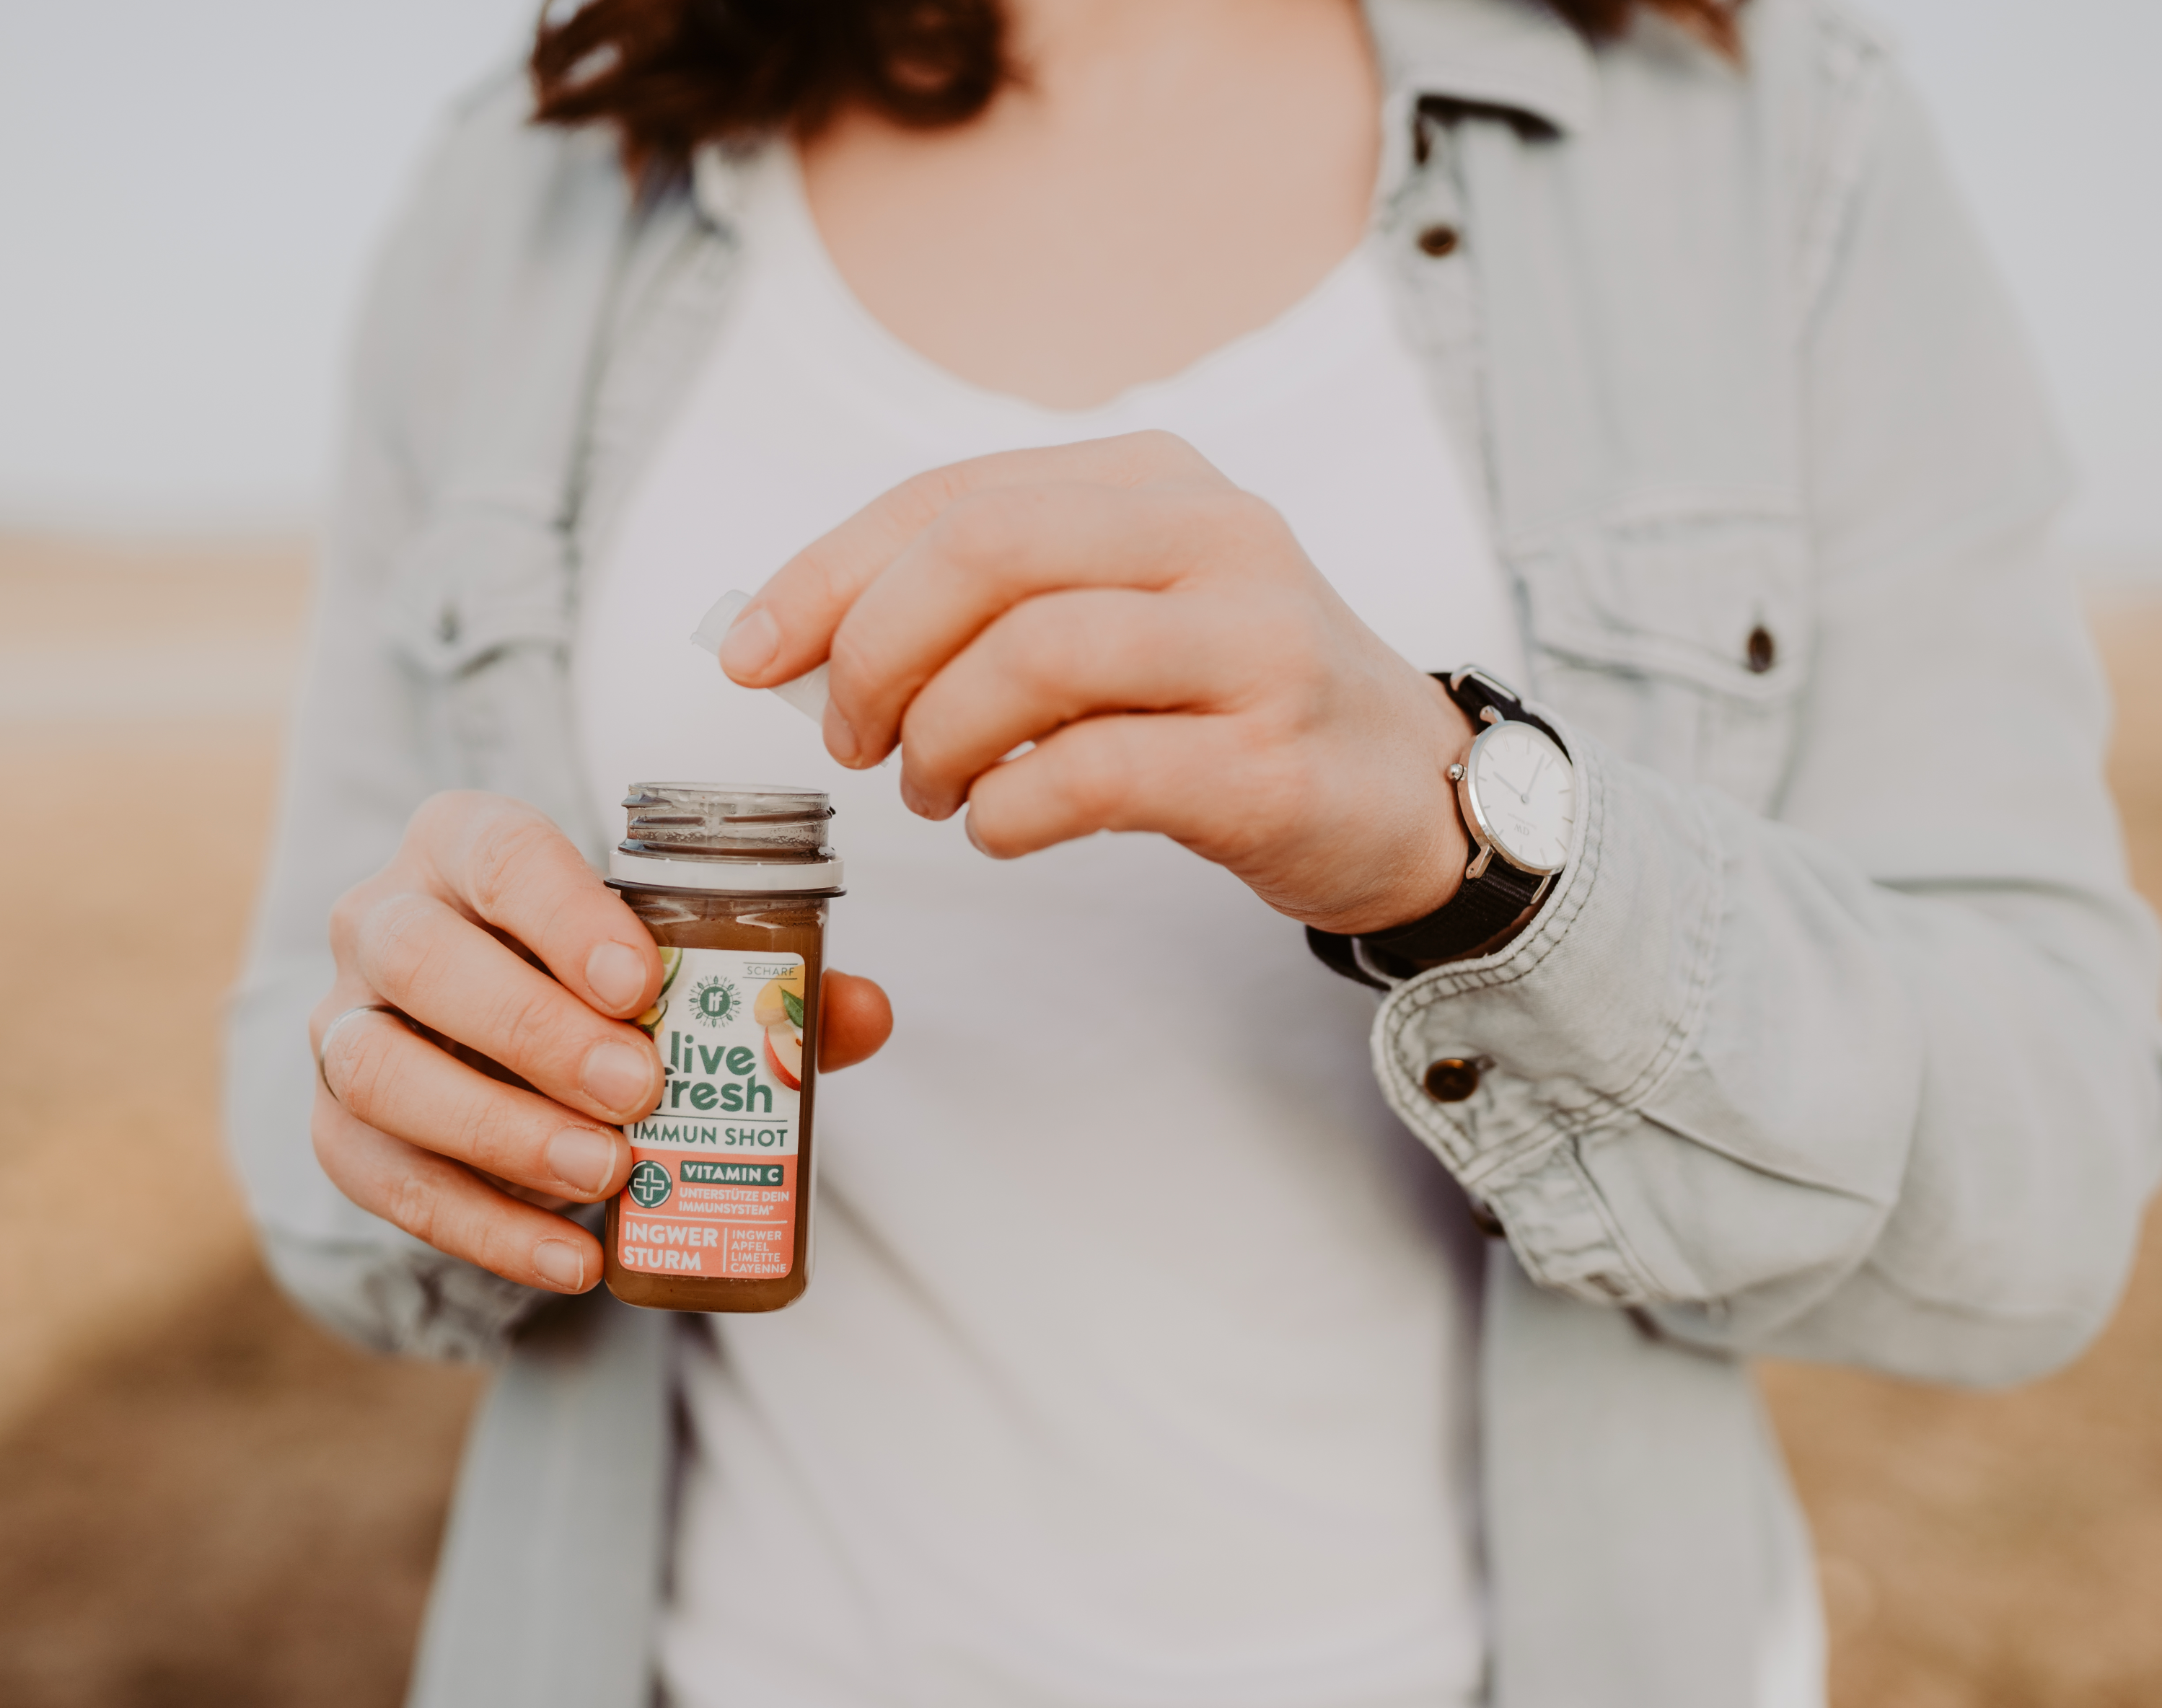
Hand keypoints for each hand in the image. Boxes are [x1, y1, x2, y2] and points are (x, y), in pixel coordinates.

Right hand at [309, 792, 892, 1293]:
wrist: (503, 1035)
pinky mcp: (336, 1125)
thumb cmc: (603, 980)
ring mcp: (344, 1025)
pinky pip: (380, 1178)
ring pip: (378, 1069)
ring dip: (496, 1130)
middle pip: (420, 958)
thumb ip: (772, 986)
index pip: (497, 852)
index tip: (639, 978)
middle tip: (640, 1089)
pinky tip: (573, 1257)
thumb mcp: (683, 964)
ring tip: (607, 1172)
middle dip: (533, 1029)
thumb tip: (861, 1012)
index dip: (562, 911)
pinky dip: (480, 1227)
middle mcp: (383, 920)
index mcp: (467, 845)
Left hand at [717, 431, 1477, 933]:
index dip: (826, 574)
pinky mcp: (1268, 759)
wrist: (1410, 789)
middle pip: (982, 555)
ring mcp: (1253, 644)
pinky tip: (1003, 826)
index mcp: (1155, 481)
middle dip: (874, 654)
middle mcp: (1212, 538)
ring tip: (932, 790)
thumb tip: (806, 641)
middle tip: (854, 739)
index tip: (751, 652)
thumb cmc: (1235, 698)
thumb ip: (992, 602)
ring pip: (1031, 658)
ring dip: (940, 740)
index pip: (951, 498)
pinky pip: (1092, 771)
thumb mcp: (1125, 604)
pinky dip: (1010, 809)